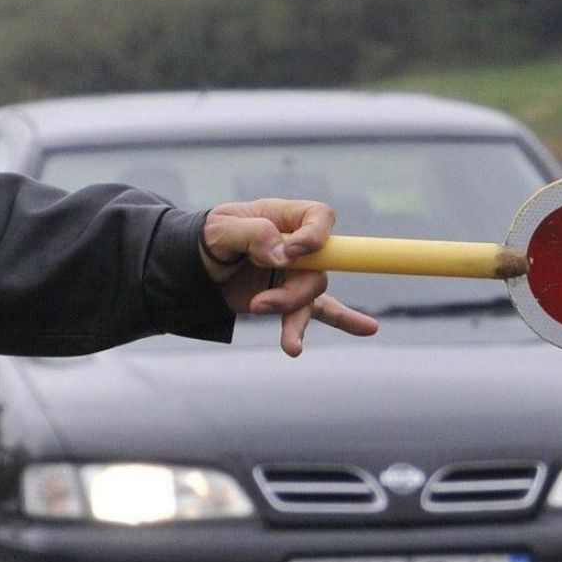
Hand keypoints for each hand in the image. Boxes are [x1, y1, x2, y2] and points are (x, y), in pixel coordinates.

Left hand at [199, 198, 378, 356]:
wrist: (194, 271)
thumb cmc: (209, 240)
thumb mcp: (220, 231)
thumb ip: (252, 235)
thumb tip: (283, 254)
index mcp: (281, 217)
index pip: (318, 217)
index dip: (314, 236)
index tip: (291, 253)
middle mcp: (295, 244)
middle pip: (319, 267)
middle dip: (293, 291)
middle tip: (259, 304)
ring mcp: (294, 273)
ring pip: (312, 295)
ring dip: (295, 317)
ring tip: (289, 344)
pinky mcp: (289, 298)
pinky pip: (321, 310)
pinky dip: (344, 320)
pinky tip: (367, 328)